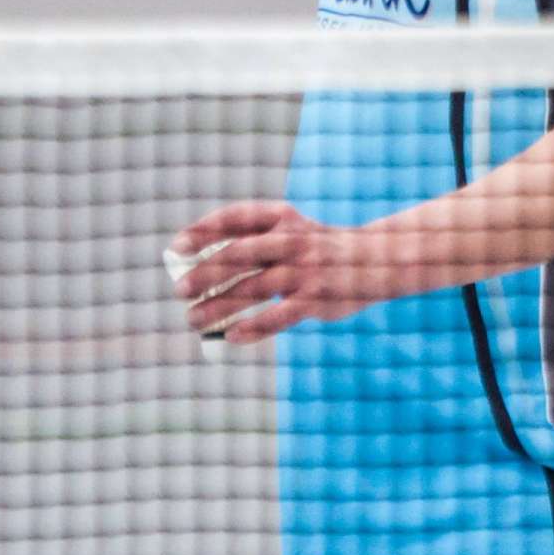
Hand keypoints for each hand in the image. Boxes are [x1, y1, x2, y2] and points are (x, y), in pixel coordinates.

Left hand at [168, 200, 378, 343]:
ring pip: (252, 290)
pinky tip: (232, 337)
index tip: (177, 246)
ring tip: (193, 319)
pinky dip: (253, 328)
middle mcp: (292, 240)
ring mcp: (305, 271)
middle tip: (178, 290)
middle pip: (238, 255)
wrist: (376, 261)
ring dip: (218, 306)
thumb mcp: (291, 231)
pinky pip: (278, 316)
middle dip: (205, 273)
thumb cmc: (318, 248)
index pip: (236, 218)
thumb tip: (200, 269)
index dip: (203, 231)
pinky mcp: (316, 300)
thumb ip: (254, 241)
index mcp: (282, 218)